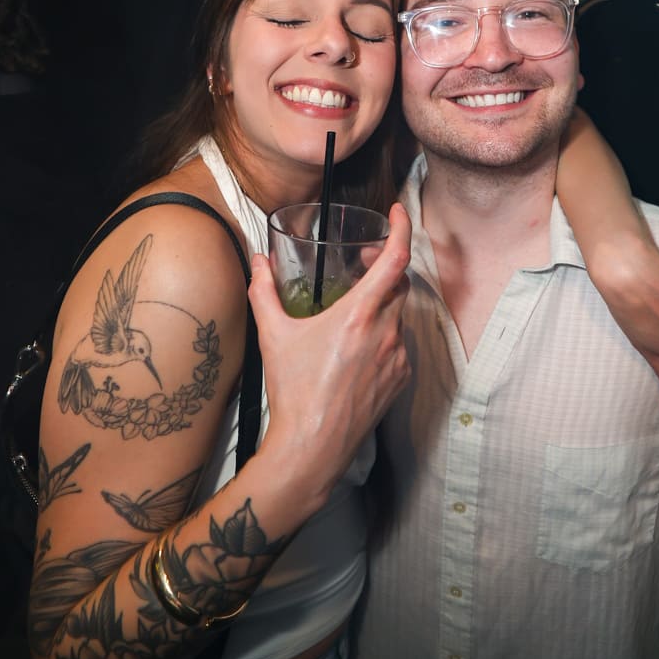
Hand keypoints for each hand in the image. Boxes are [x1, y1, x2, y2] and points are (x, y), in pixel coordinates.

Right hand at [248, 203, 411, 498]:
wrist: (312, 445)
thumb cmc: (293, 390)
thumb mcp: (273, 336)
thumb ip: (263, 292)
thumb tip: (256, 262)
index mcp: (360, 314)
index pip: (397, 259)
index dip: (402, 229)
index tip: (397, 212)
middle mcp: (387, 332)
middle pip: (400, 285)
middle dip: (385, 268)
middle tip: (364, 263)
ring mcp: (397, 357)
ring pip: (399, 315)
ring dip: (382, 305)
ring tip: (354, 309)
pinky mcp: (400, 379)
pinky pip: (399, 345)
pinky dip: (384, 336)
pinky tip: (358, 346)